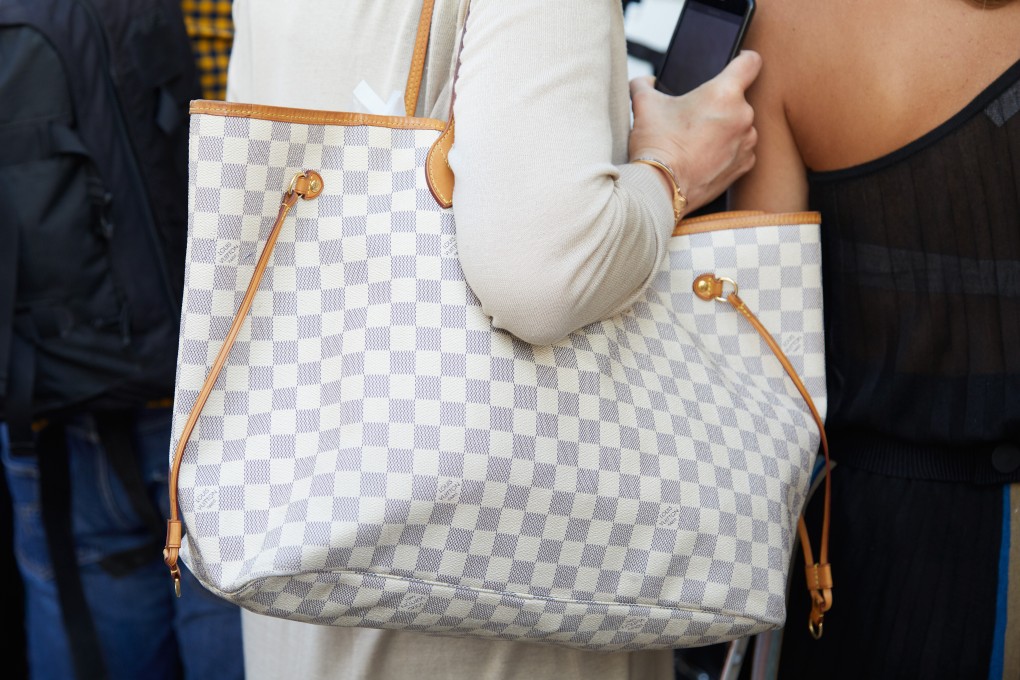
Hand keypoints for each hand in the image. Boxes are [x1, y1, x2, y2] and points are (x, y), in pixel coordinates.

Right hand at [629, 50, 760, 212]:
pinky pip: (741, 150)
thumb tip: (645, 82)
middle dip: (719, 105)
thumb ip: (644, 85)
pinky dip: (727, 151)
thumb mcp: (644, 105)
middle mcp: (743, 115)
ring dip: (725, 128)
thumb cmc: (656, 144)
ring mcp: (747, 142)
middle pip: (738, 98)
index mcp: (725, 93)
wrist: (661, 188)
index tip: (737, 64)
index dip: (743, 59)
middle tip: (695, 116)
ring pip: (740, 125)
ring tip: (698, 140)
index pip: (751, 62)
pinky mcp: (744, 165)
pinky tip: (705, 156)